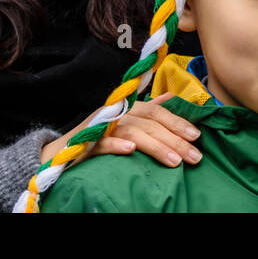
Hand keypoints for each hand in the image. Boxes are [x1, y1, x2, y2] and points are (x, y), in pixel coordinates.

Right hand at [40, 91, 201, 167]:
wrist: (60, 152)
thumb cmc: (98, 137)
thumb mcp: (126, 122)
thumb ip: (149, 110)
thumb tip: (172, 98)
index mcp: (129, 108)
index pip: (157, 112)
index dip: (178, 122)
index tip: (197, 136)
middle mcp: (118, 113)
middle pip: (150, 123)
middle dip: (175, 139)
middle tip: (194, 156)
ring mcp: (101, 127)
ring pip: (132, 133)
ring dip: (155, 146)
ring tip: (174, 161)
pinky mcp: (85, 142)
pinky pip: (103, 143)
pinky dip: (116, 146)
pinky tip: (131, 152)